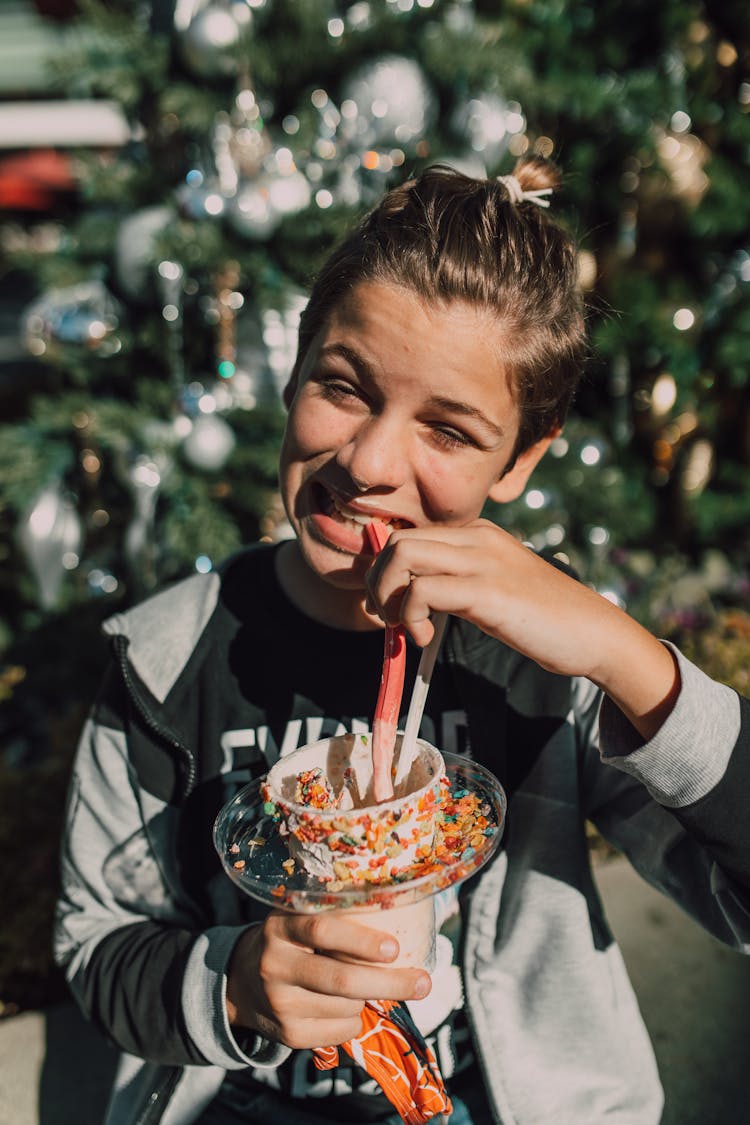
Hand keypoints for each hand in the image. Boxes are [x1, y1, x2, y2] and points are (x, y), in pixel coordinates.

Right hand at [226, 911, 430, 1049]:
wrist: (242, 982)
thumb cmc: (291, 941)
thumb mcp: (299, 918)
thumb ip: (334, 915)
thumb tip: (400, 914)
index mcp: (281, 927)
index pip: (322, 931)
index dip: (360, 940)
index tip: (395, 947)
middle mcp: (275, 964)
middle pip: (340, 979)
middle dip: (389, 983)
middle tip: (424, 982)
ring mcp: (279, 1003)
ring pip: (346, 1008)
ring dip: (367, 999)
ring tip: (365, 986)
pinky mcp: (287, 1035)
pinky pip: (340, 1032)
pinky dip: (355, 1021)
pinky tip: (347, 1007)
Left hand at [365, 519, 679, 737]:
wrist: (596, 633)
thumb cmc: (545, 619)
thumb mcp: (493, 589)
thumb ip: (457, 584)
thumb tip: (411, 600)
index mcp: (478, 532)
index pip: (409, 534)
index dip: (385, 571)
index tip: (390, 607)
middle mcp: (477, 537)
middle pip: (397, 540)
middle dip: (378, 582)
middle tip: (389, 619)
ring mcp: (483, 560)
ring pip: (403, 554)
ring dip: (388, 595)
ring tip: (404, 628)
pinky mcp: (488, 591)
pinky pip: (423, 590)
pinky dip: (410, 616)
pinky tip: (425, 638)